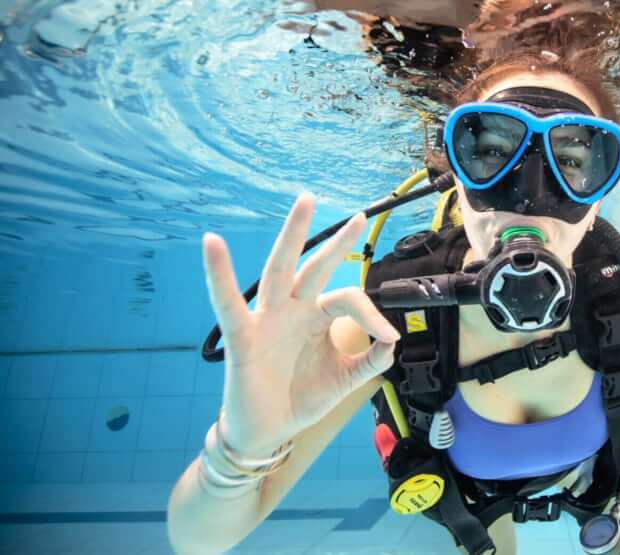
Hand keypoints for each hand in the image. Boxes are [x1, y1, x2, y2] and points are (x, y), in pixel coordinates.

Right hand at [202, 193, 399, 454]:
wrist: (269, 431)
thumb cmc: (303, 397)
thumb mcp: (345, 378)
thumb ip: (371, 360)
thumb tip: (393, 341)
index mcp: (318, 317)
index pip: (348, 300)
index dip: (371, 316)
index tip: (389, 337)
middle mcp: (294, 309)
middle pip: (316, 267)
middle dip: (336, 242)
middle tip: (359, 214)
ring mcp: (268, 318)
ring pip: (280, 269)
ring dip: (292, 235)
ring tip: (305, 202)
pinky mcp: (242, 336)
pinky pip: (228, 303)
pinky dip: (217, 274)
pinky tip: (212, 244)